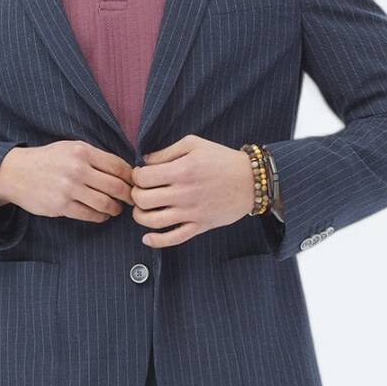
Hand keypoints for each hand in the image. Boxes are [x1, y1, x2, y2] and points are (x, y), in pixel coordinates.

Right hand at [0, 141, 132, 221]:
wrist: (16, 173)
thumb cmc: (48, 160)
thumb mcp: (70, 148)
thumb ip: (94, 157)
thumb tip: (124, 170)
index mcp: (82, 151)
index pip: (118, 166)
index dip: (131, 177)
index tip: (135, 183)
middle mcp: (77, 169)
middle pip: (116, 186)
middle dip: (128, 195)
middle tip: (131, 199)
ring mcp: (69, 189)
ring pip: (105, 203)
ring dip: (115, 208)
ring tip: (116, 208)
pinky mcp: (61, 206)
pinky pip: (90, 215)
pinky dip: (101, 217)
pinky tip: (102, 215)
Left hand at [129, 136, 255, 247]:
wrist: (251, 180)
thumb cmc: (222, 159)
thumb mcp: (194, 144)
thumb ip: (166, 151)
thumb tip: (144, 162)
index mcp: (182, 170)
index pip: (143, 177)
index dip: (136, 176)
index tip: (141, 175)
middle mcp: (184, 193)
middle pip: (143, 200)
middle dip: (135, 195)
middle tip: (141, 191)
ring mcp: (191, 212)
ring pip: (153, 221)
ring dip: (140, 217)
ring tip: (143, 210)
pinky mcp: (199, 226)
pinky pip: (173, 239)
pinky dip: (156, 241)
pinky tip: (147, 238)